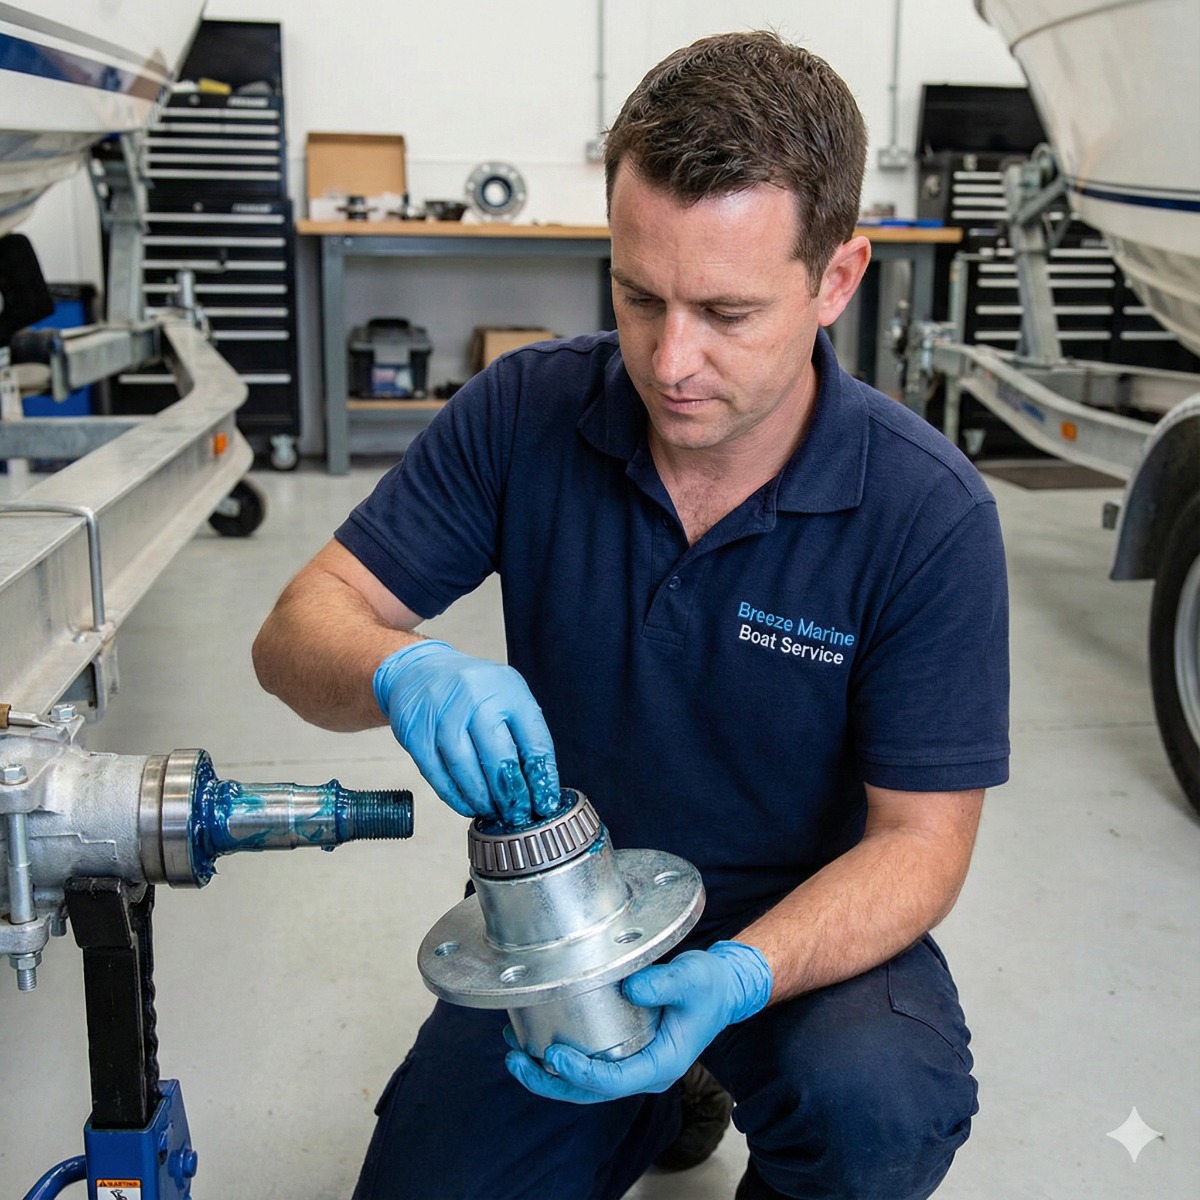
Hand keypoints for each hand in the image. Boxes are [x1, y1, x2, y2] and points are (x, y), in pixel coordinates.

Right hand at [373, 640, 558, 823]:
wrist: (420, 670)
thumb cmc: (471, 690)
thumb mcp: (506, 695)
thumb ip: (523, 733)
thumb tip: (538, 785)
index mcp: (508, 689)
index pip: (534, 742)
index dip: (541, 779)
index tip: (545, 803)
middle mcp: (476, 699)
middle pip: (500, 760)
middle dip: (513, 796)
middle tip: (518, 815)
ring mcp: (443, 715)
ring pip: (467, 771)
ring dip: (483, 800)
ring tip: (493, 811)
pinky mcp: (416, 733)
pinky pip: (439, 775)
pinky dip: (456, 796)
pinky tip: (468, 804)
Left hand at [504, 941, 771, 1103]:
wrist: (720, 988)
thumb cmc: (708, 986)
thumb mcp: (692, 978)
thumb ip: (663, 983)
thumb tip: (630, 988)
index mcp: (660, 1066)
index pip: (613, 1082)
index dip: (581, 1073)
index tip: (555, 1054)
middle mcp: (642, 1071)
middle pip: (588, 1091)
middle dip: (548, 1081)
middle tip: (514, 1059)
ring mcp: (632, 1063)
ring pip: (582, 1082)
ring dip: (546, 1072)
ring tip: (512, 1050)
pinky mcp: (623, 1050)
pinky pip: (587, 1062)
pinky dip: (558, 1056)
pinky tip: (534, 1036)